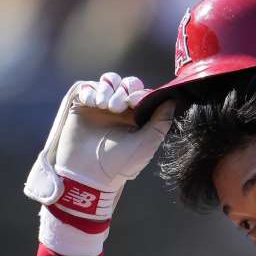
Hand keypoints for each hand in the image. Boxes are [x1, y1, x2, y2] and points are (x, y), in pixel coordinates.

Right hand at [24, 73, 175, 219]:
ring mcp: (100, 107)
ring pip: (108, 82)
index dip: (139, 92)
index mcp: (136, 118)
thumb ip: (161, 122)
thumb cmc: (120, 164)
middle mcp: (120, 110)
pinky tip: (92, 104)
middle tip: (117, 107)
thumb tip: (172, 100)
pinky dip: (91, 91)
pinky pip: (87, 88)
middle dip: (123, 90)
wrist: (88, 174)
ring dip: (106, 89)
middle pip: (125, 84)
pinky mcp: (82, 107)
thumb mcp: (146, 145)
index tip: (134, 101)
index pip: (141, 93)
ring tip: (104, 105)